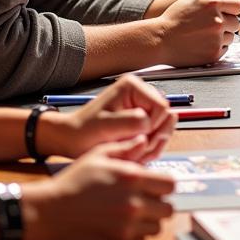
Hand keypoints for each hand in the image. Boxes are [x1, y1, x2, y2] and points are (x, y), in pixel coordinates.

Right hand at [24, 146, 174, 239]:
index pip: (170, 184)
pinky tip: (122, 226)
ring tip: (134, 214)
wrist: (49, 212)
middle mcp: (134, 203)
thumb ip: (125, 148)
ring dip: (149, 221)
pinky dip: (136, 236)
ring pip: (157, 227)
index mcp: (132, 178)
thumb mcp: (98, 155)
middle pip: (168, 208)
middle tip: (147, 200)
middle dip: (160, 203)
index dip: (164, 184)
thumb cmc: (72, 182)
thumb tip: (144, 140)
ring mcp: (127, 226)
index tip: (156, 185)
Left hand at [43, 75, 176, 161]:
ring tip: (132, 151)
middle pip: (166, 117)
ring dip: (151, 144)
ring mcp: (142, 107)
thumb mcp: (106, 126)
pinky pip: (156, 135)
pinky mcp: (142, 120)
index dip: (154, 126)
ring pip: (163, 128)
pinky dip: (148, 147)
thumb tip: (151, 122)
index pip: (162, 107)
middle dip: (154, 137)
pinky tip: (134, 152)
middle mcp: (140, 93)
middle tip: (136, 149)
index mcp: (132, 86)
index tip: (137, 139)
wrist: (73, 140)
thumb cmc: (84, 131)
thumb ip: (131, 122)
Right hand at [157, 0, 239, 65]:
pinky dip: (216, 48)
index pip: (238, 6)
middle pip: (236, 23)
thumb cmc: (174, 19)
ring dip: (222, 37)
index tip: (227, 13)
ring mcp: (216, 38)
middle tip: (212, 27)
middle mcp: (217, 20)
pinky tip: (202, 45)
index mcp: (212, 3)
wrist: (160, 40)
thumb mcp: (192, 1)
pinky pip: (224, 49)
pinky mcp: (214, 53)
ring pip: (231, 37)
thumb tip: (228, 6)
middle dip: (227, 24)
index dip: (232, 9)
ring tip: (204, 36)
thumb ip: (212, 2)